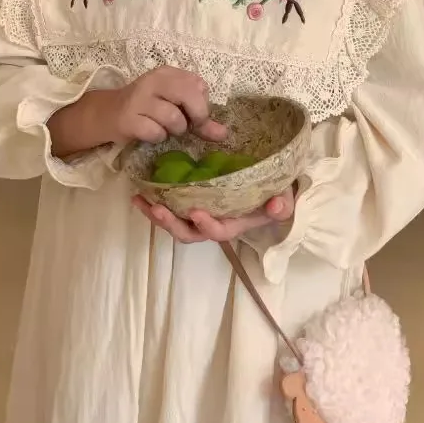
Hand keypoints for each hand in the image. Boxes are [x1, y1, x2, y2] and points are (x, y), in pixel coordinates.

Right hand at [49, 67, 226, 157]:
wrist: (107, 114)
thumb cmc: (147, 110)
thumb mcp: (175, 109)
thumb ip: (200, 121)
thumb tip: (224, 134)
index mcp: (168, 73)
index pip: (200, 85)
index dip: (202, 105)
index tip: (193, 114)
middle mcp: (154, 80)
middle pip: (190, 96)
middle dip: (195, 117)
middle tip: (186, 125)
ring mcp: (139, 98)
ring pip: (174, 118)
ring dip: (174, 130)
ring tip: (164, 128)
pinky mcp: (127, 117)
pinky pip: (155, 132)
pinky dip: (157, 137)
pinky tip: (150, 133)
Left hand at [132, 184, 296, 243]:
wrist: (267, 188)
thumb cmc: (274, 195)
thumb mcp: (283, 198)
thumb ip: (282, 204)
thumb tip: (276, 207)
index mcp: (234, 225)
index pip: (219, 232)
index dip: (207, 225)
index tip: (196, 212)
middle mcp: (213, 224)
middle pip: (189, 233)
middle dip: (171, 224)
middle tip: (157, 209)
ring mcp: (200, 217)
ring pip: (175, 224)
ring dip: (157, 216)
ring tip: (140, 201)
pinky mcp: (190, 205)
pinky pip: (171, 210)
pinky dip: (155, 204)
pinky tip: (141, 192)